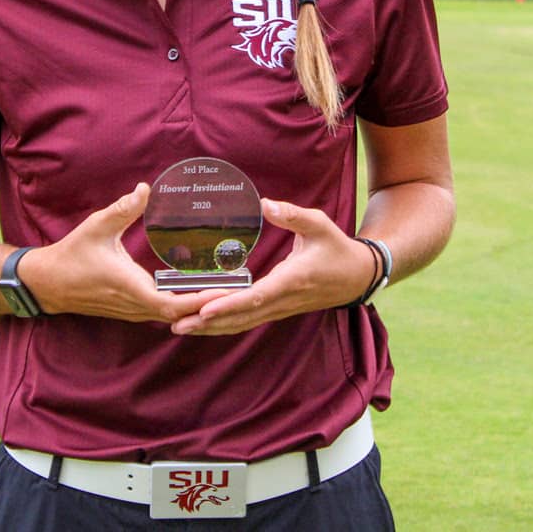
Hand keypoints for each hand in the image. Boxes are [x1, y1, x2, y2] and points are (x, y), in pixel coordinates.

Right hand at [16, 183, 228, 324]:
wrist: (49, 283)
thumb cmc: (72, 254)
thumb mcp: (97, 226)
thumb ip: (122, 209)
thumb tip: (145, 189)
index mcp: (131, 288)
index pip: (174, 305)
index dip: (201, 302)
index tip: (226, 293)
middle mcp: (135, 305)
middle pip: (182, 315)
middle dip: (210, 305)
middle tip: (240, 290)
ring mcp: (133, 311)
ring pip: (174, 316)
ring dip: (199, 308)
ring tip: (228, 291)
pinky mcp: (131, 309)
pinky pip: (163, 313)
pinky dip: (184, 307)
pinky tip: (199, 293)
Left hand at [168, 198, 378, 336]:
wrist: (357, 276)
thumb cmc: (336, 248)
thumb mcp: (319, 224)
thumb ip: (292, 215)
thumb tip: (264, 203)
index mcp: (291, 281)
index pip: (255, 298)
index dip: (228, 305)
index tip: (203, 309)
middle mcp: (282, 300)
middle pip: (241, 318)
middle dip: (208, 323)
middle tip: (175, 324)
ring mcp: (280, 309)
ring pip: (242, 324)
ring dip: (212, 328)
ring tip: (180, 328)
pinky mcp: (277, 309)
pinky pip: (248, 320)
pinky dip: (225, 324)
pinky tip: (204, 324)